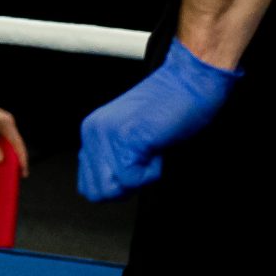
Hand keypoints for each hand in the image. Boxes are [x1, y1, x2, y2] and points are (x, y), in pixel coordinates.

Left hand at [0, 93, 28, 175]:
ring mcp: (8, 120)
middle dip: (21, 157)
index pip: (17, 144)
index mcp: (5, 123)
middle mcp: (10, 121)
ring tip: (17, 167)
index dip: (21, 158)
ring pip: (15, 140)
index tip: (23, 170)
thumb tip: (1, 160)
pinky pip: (11, 136)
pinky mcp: (4, 121)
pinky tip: (10, 155)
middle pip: (19, 142)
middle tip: (22, 172)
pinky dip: (11, 146)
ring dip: (17, 152)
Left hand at [76, 39, 239, 200]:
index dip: (117, 187)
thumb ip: (113, 158)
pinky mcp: (126, 138)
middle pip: (97, 192)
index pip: (88, 185)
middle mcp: (92, 133)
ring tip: (152, 152)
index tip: (137, 167)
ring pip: (113, 189)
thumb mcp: (130, 137)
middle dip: (126, 187)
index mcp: (91, 132)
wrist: (188, 83)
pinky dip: (152, 173)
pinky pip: (132, 179)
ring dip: (139, 180)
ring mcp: (106, 135)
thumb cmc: (169, 110)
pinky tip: (158, 149)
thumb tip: (111, 188)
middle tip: (146, 161)